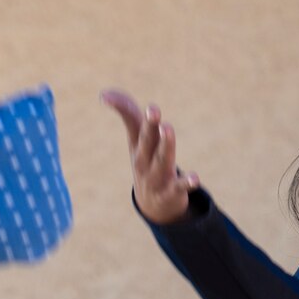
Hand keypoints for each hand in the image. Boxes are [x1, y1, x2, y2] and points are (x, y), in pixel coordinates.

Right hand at [100, 88, 200, 225]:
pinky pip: (179, 187)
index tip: (104, 96)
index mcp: (137, 144)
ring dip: (166, 145)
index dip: (121, 107)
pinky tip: (194, 178)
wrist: (152, 205)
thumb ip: (128, 113)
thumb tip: (104, 93)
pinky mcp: (171, 192)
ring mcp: (156, 177)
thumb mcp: (137, 139)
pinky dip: (187, 183)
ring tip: (167, 128)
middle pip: (147, 140)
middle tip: (153, 109)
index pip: (130, 122)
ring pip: (162, 160)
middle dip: (150, 126)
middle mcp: (144, 160)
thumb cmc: (146, 162)